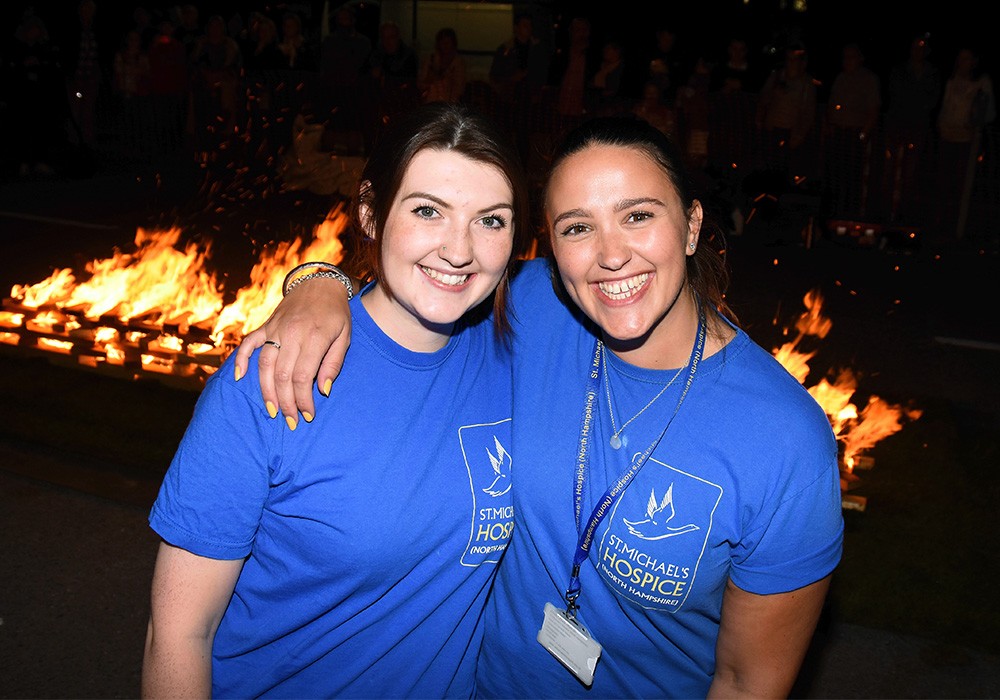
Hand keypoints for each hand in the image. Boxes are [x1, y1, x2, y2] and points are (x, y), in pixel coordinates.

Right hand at [232, 277, 351, 425]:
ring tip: (272, 411)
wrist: (320, 283)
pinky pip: (249, 343)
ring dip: (266, 391)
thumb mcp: (345, 337)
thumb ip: (334, 364)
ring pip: (265, 365)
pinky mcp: (266, 326)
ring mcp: (276, 329)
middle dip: (286, 402)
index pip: (303, 377)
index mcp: (314, 337)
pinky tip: (240, 377)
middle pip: (283, 375)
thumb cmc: (336, 314)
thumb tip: (323, 390)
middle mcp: (292, 334)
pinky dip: (241, 359)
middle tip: (291, 421)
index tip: (307, 415)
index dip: (303, 400)